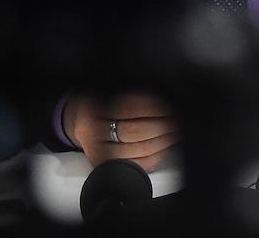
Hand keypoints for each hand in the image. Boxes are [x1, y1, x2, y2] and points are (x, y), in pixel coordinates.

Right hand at [64, 93, 179, 172]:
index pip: (130, 107)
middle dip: (162, 125)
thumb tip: (165, 99)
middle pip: (135, 131)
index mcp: (94, 107)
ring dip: (163, 141)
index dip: (155, 107)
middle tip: (177, 119)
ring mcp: (96, 152)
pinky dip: (155, 156)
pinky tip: (165, 147)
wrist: (81, 122)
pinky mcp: (104, 167)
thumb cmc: (102, 103)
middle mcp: (91, 131)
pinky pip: (136, 165)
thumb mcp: (111, 91)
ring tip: (175, 132)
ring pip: (138, 150)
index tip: (171, 105)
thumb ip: (133, 95)